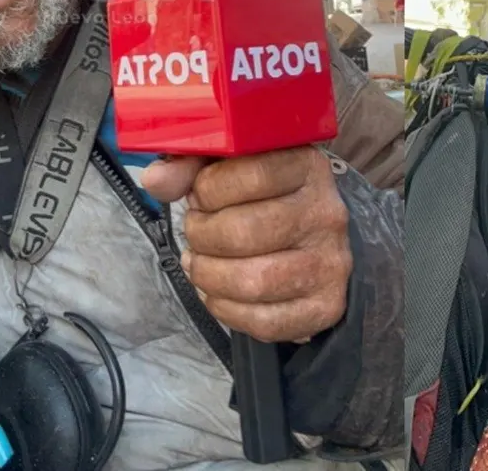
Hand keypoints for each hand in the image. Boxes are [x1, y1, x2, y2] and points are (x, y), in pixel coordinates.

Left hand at [143, 147, 352, 343]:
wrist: (314, 239)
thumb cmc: (265, 197)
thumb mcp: (233, 166)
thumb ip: (191, 164)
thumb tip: (156, 180)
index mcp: (308, 167)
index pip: (253, 174)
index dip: (208, 189)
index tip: (200, 196)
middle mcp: (326, 214)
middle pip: (245, 232)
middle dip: (202, 235)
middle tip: (197, 232)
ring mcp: (331, 263)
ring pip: (252, 282)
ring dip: (209, 275)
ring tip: (202, 262)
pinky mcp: (325, 305)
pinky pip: (264, 322)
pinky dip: (227, 310)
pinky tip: (220, 292)